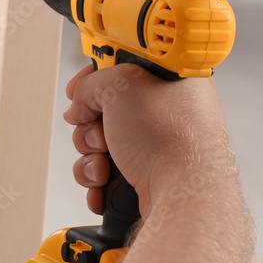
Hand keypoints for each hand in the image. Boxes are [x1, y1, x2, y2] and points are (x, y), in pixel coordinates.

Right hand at [63, 63, 234, 216]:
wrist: (183, 194)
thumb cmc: (172, 138)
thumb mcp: (122, 84)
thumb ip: (91, 84)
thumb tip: (79, 103)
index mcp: (172, 81)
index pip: (124, 67)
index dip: (97, 77)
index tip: (83, 87)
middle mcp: (166, 113)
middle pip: (105, 109)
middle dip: (90, 125)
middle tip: (102, 130)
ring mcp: (156, 146)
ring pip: (100, 143)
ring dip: (91, 155)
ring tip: (106, 163)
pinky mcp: (146, 175)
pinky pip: (105, 171)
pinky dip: (97, 178)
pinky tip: (104, 182)